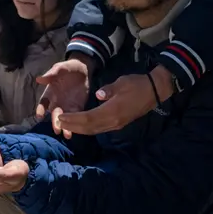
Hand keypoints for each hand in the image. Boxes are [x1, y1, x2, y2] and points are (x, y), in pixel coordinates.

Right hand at [36, 57, 92, 136]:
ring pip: (64, 118)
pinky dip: (75, 124)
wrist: (83, 69)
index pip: (43, 103)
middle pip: (54, 114)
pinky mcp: (77, 107)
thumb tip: (39, 79)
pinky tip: (76, 131)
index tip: (40, 116)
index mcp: (50, 93)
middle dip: (55, 122)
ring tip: (67, 135)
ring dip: (65, 127)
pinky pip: (75, 117)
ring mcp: (67, 105)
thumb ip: (51, 73)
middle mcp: (56, 101)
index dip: (40, 110)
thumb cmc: (68, 68)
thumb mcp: (60, 68)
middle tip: (57, 129)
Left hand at [54, 68, 172, 136]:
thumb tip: (98, 95)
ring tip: (66, 125)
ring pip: (94, 130)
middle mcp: (113, 121)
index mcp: (112, 111)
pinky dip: (88, 128)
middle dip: (73, 126)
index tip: (60, 117)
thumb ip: (108, 90)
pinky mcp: (118, 124)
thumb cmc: (137, 84)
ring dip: (79, 129)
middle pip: (89, 127)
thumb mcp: (121, 83)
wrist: (155, 91)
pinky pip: (100, 128)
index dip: (73, 119)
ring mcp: (116, 124)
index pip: (88, 118)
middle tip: (58, 122)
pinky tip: (80, 125)